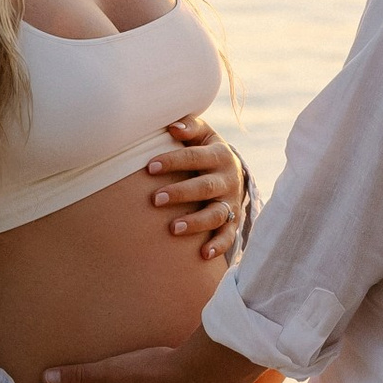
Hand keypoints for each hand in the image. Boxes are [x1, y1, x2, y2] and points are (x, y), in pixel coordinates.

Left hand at [143, 113, 246, 269]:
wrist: (233, 170)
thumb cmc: (205, 150)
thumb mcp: (203, 134)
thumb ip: (189, 127)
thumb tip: (172, 127)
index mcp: (219, 155)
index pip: (195, 157)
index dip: (173, 161)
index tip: (149, 167)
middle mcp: (228, 179)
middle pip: (205, 187)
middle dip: (181, 193)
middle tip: (155, 199)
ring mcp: (231, 202)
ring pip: (216, 214)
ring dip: (196, 222)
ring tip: (173, 229)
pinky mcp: (233, 220)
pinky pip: (228, 235)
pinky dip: (219, 245)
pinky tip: (203, 255)